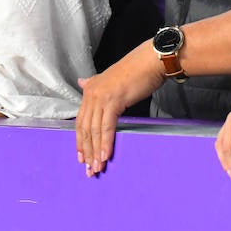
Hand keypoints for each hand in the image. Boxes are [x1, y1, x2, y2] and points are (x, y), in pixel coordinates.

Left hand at [74, 43, 164, 175]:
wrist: (149, 62)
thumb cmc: (134, 70)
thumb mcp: (109, 77)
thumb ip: (94, 83)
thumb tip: (81, 82)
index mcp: (89, 90)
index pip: (81, 121)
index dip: (81, 141)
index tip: (82, 158)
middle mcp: (91, 93)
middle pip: (85, 128)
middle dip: (87, 151)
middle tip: (89, 169)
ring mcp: (101, 97)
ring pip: (94, 130)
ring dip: (96, 151)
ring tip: (97, 167)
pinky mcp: (113, 101)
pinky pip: (107, 127)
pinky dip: (105, 143)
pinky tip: (105, 155)